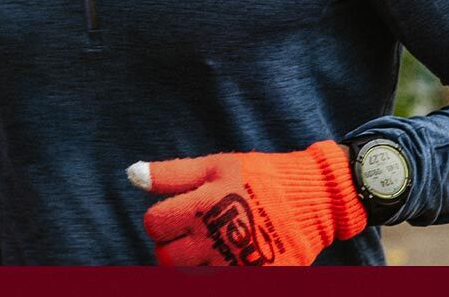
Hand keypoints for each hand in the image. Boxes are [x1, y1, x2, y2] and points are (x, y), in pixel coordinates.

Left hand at [128, 141, 367, 265]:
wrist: (316, 199)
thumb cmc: (262, 177)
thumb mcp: (219, 165)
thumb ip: (173, 174)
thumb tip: (132, 175)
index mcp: (204, 204)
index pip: (154, 224)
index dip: (164, 219)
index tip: (184, 213)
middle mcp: (214, 237)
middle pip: (165, 258)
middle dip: (175, 246)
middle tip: (199, 234)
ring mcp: (232, 263)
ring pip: (187, 278)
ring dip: (195, 265)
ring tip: (215, 248)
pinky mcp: (252, 278)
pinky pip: (217, 284)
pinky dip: (217, 274)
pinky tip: (230, 259)